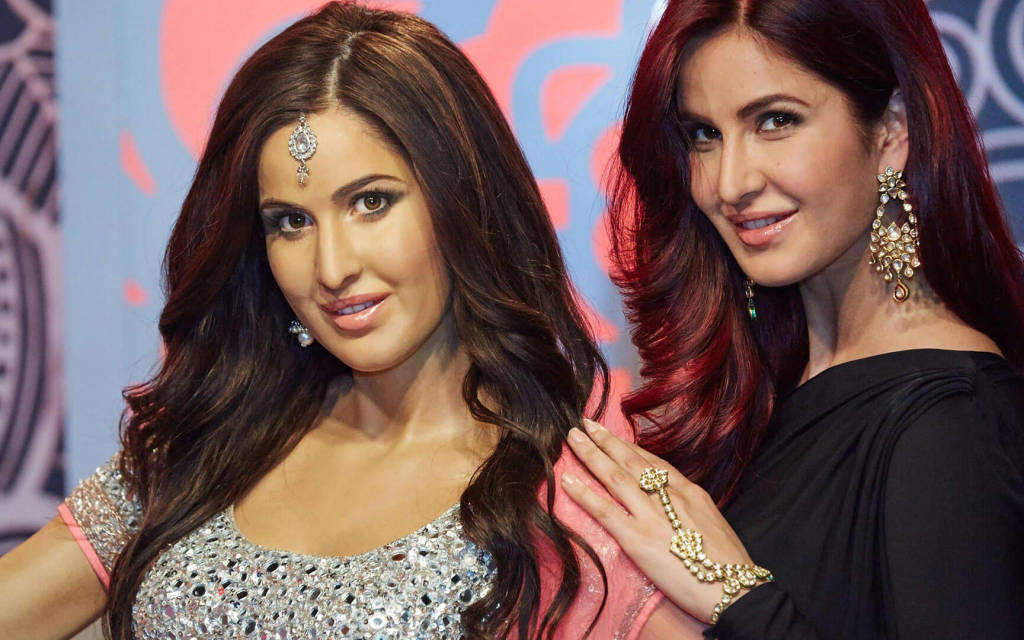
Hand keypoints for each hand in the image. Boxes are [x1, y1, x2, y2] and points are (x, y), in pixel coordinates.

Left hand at [561, 419, 758, 623]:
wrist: (735, 589)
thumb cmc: (729, 565)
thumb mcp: (714, 523)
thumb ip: (690, 509)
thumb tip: (674, 506)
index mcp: (690, 493)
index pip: (654, 463)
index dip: (630, 447)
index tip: (613, 435)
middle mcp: (670, 497)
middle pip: (632, 462)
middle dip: (607, 440)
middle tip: (585, 422)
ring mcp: (652, 516)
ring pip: (615, 477)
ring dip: (591, 455)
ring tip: (573, 438)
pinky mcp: (637, 539)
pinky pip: (604, 511)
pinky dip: (584, 494)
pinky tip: (567, 481)